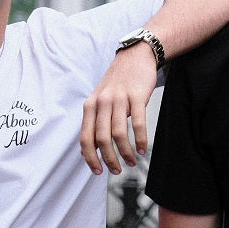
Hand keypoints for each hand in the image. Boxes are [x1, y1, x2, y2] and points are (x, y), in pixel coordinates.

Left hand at [80, 43, 158, 174]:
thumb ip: (95, 121)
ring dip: (125, 152)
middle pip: (102, 139)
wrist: (136, 56)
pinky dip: (140, 139)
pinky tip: (142, 148)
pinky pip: (137, 123)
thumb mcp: (100, 99)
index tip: (98, 171)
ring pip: (119, 134)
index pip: (85, 138)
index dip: (90, 158)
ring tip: (131, 161)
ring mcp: (119, 98)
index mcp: (90, 105)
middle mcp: (102, 102)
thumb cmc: (118, 82)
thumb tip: (89, 150)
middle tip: (117, 170)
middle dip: (109, 159)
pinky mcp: (137, 96)